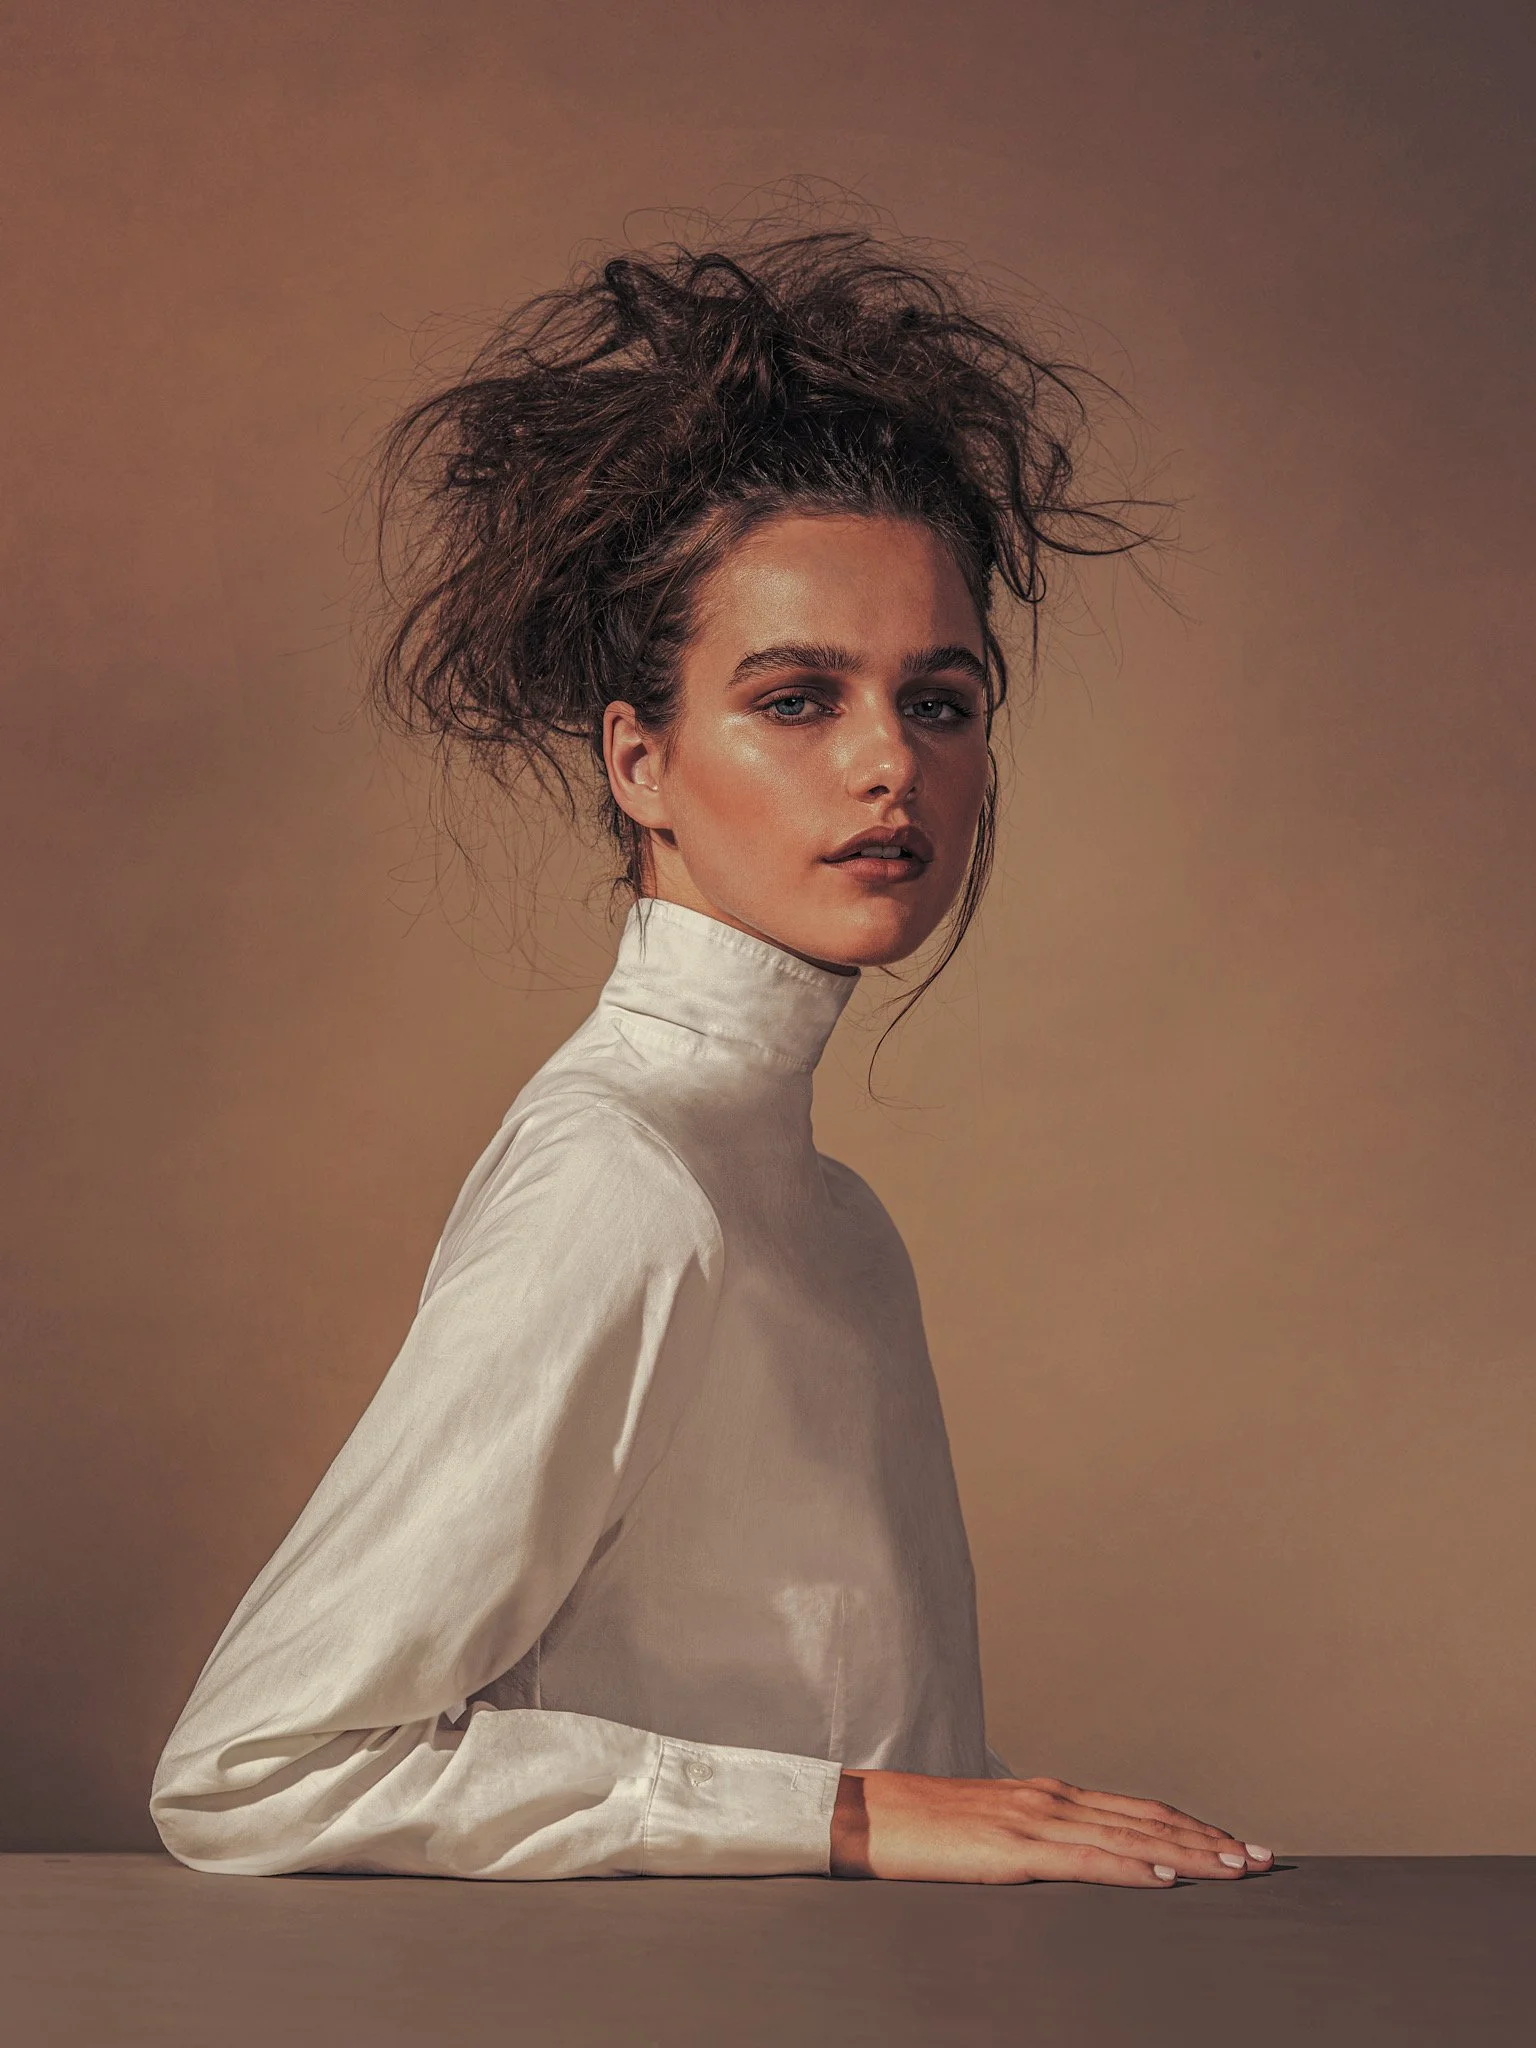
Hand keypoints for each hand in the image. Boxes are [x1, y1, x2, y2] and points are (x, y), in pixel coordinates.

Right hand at [829, 1769, 1273, 1885]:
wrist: (870, 1816)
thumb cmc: (925, 1828)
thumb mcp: (994, 1830)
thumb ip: (1039, 1840)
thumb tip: (1078, 1860)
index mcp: (1050, 1796)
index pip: (1138, 1810)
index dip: (1192, 1826)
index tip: (1236, 1842)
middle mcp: (1053, 1799)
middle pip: (1149, 1819)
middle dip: (1210, 1839)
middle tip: (1262, 1858)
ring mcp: (1036, 1821)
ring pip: (1130, 1835)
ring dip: (1189, 1853)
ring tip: (1234, 1868)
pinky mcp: (1014, 1850)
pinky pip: (1084, 1860)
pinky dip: (1131, 1867)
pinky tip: (1163, 1877)